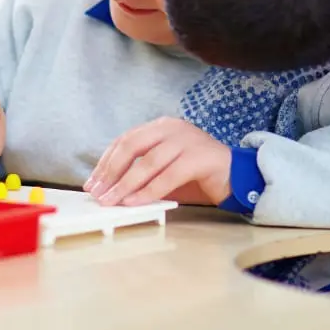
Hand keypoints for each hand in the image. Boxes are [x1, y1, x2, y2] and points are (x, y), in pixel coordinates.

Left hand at [84, 117, 232, 206]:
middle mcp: (171, 128)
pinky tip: (135, 202)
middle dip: (111, 172)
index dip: (105, 162)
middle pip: (132, 146)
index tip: (92, 182)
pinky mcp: (200, 158)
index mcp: (160, 126)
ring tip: (112, 201)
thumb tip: (109, 188)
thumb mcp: (163, 169)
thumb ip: (141, 172)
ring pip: (148, 162)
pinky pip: (167, 176)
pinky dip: (148, 191)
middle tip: (98, 193)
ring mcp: (187, 140)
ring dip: (126, 184)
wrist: (236, 174)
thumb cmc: (195, 174)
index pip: (125, 140)